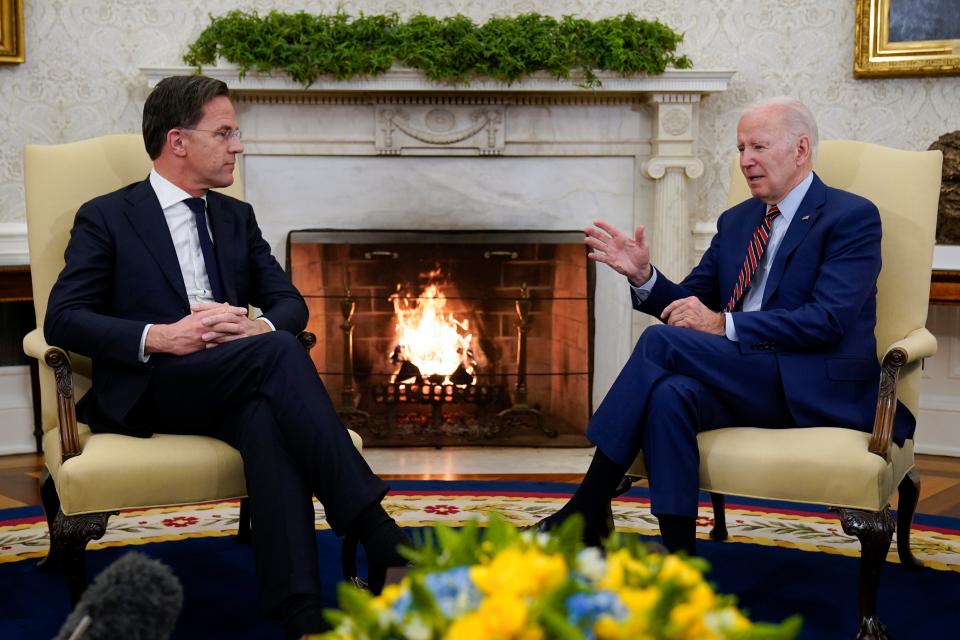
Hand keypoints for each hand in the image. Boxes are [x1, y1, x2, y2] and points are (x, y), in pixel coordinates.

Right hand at [145, 304, 265, 355]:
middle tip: (246, 318)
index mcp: (201, 315)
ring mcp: (203, 333)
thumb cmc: (182, 327)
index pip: (220, 310)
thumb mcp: (195, 315)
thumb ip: (209, 311)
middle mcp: (203, 323)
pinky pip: (215, 342)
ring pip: (220, 330)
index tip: (242, 310)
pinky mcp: (201, 343)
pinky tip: (232, 341)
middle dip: (236, 317)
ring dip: (233, 329)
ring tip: (243, 329)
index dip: (232, 309)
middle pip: (222, 318)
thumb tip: (223, 305)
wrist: (170, 338)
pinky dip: (224, 341)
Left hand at [194, 303, 270, 345]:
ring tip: (203, 337)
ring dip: (215, 333)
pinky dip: (219, 343)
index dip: (206, 306)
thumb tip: (199, 308)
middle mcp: (239, 319)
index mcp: (234, 311)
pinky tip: (209, 345)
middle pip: (226, 316)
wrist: (259, 331)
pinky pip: (230, 341)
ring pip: (228, 329)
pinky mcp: (243, 339)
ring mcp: (242, 329)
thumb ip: (217, 311)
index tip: (193, 307)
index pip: (218, 306)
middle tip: (201, 322)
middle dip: (213, 318)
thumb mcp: (231, 315)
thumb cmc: (241, 324)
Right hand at [584, 220, 651, 284]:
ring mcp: (611, 252)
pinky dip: (596, 257)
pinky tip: (590, 255)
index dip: (603, 225)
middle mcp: (614, 244)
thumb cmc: (642, 256)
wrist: (640, 269)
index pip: (611, 230)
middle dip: (594, 232)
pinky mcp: (610, 261)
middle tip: (586, 229)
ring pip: (600, 246)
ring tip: (586, 240)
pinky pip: (601, 258)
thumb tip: (641, 226)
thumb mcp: (643, 245)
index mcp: (621, 238)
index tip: (596, 222)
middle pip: (602, 236)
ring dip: (593, 243)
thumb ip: (640, 236)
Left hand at [662, 296, 724, 334]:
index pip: (674, 303)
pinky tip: (681, 330)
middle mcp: (690, 304)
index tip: (663, 315)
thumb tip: (672, 313)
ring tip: (678, 328)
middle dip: (670, 320)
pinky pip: (677, 325)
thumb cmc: (707, 318)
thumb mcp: (697, 307)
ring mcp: (690, 313)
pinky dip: (676, 329)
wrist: (718, 325)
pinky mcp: (690, 321)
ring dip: (673, 325)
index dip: (667, 310)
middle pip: (673, 312)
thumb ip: (686, 306)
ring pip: (673, 319)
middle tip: (672, 325)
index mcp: (691, 299)